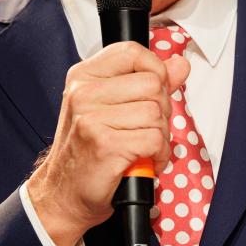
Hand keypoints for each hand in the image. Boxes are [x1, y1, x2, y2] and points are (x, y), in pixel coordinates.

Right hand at [26, 41, 189, 245]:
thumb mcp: (113, 106)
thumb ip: (149, 82)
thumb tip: (181, 65)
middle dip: (162, 111)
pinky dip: (159, 155)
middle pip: (153, 85)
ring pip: (157, 114)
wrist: (64, 193)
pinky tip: (144, 161)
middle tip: (145, 129)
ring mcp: (92, 119)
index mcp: (84, 76)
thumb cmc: (89, 150)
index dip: (155, 70)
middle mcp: (84, 93)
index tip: (153, 92)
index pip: (133, 52)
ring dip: (161, 136)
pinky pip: (155, 140)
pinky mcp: (106, 145)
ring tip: (143, 147)